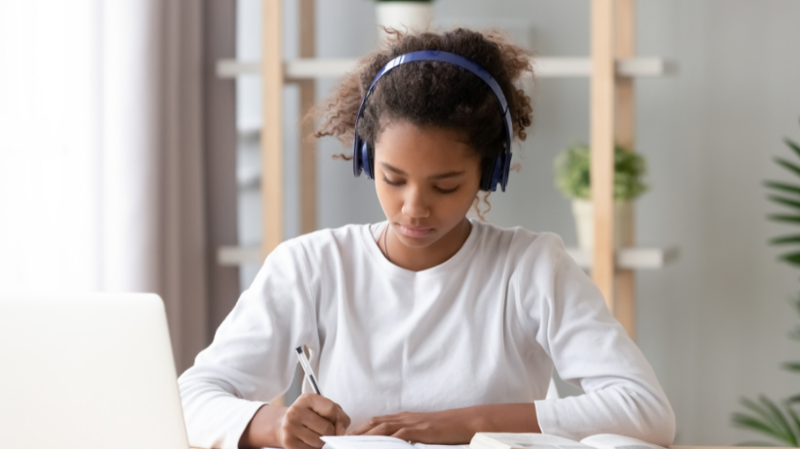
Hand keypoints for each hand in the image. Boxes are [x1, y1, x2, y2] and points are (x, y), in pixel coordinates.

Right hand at [239, 394, 350, 448]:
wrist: (284, 424)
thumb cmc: (310, 415)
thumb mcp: (324, 408)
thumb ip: (339, 416)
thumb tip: (341, 432)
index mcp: (307, 399)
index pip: (331, 409)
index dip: (338, 419)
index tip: (336, 423)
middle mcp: (296, 411)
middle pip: (327, 428)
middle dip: (331, 433)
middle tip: (325, 430)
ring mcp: (290, 427)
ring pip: (320, 441)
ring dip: (322, 442)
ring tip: (316, 435)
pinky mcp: (289, 442)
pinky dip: (313, 447)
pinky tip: (308, 440)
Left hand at [350, 409, 475, 444]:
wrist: (463, 421)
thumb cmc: (445, 429)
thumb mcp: (422, 431)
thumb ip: (407, 435)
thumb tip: (394, 443)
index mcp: (404, 418)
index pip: (376, 421)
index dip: (361, 428)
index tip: (347, 436)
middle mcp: (404, 418)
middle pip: (375, 423)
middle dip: (357, 431)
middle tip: (342, 441)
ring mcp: (412, 423)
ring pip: (383, 427)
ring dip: (366, 435)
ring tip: (352, 443)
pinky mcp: (420, 431)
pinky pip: (400, 435)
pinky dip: (387, 440)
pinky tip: (377, 446)